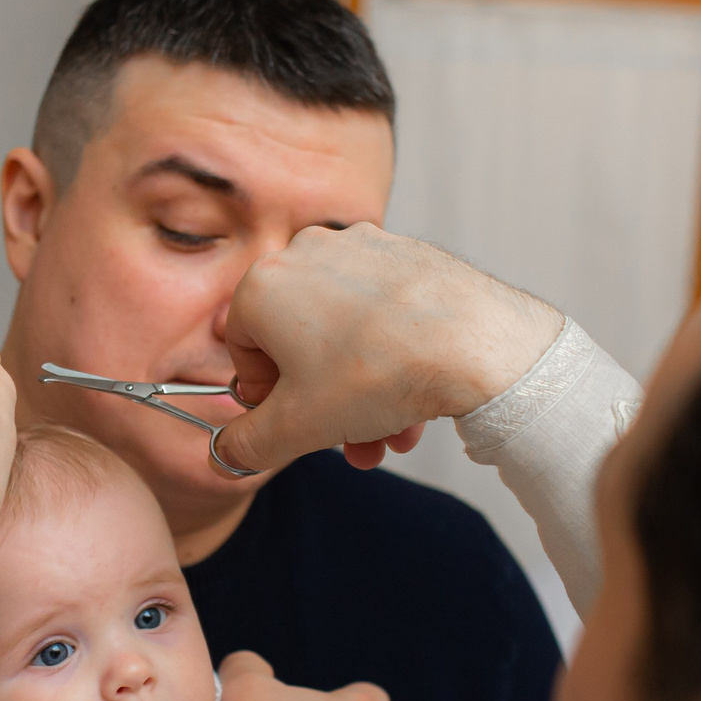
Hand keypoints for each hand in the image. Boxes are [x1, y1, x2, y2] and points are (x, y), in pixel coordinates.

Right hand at [211, 225, 564, 475]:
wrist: (473, 342)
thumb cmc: (379, 373)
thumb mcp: (296, 428)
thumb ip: (247, 444)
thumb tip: (227, 452)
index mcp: (264, 285)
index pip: (244, 348)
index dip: (265, 397)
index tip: (290, 424)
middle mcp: (307, 253)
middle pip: (300, 343)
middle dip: (322, 405)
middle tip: (347, 441)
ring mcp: (361, 248)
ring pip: (345, 333)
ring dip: (361, 394)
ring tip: (389, 436)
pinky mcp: (405, 254)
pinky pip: (383, 314)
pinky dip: (391, 358)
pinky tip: (415, 404)